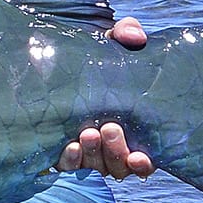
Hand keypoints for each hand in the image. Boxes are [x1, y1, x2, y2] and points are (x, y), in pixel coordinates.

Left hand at [56, 20, 153, 179]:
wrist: (58, 63)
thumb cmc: (95, 56)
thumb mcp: (112, 43)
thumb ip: (127, 34)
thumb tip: (136, 37)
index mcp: (134, 129)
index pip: (145, 160)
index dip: (143, 164)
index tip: (140, 157)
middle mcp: (112, 148)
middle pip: (118, 165)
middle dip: (115, 151)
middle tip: (109, 128)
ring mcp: (88, 153)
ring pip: (95, 167)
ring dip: (93, 155)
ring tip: (87, 134)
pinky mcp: (64, 153)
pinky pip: (68, 167)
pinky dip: (69, 161)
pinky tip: (68, 147)